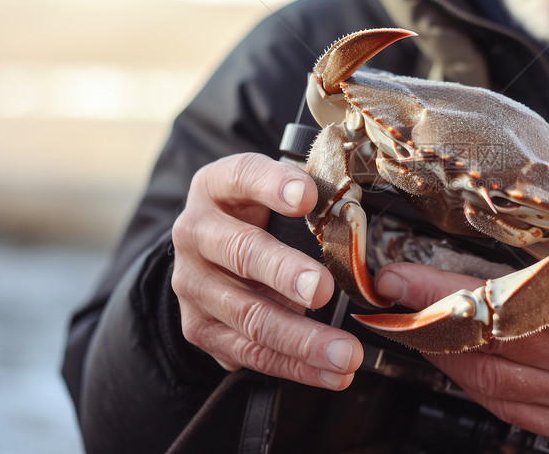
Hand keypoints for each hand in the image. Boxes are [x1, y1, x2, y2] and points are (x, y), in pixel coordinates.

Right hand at [171, 152, 362, 389]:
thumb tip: (355, 215)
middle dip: (284, 273)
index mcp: (217, 187)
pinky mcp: (200, 327)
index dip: (273, 185)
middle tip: (324, 289)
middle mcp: (196, 232)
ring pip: (248, 315)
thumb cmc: (258, 214)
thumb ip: (307, 197)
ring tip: (344, 352)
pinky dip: (295, 366)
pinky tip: (331, 372)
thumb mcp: (274, 191)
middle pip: (240, 252)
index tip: (307, 196)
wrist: (209, 253)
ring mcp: (193, 284)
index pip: (243, 176)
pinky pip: (249, 353)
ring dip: (301, 338)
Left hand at [375, 262, 548, 452]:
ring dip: (438, 351)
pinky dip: (469, 381)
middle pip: (485, 337)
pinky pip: (505, 405)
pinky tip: (450, 360)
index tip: (397, 277)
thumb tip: (501, 212)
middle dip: (423, 318)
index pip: (500, 294)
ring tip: (409, 326)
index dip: (439, 288)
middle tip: (385, 302)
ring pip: (487, 377)